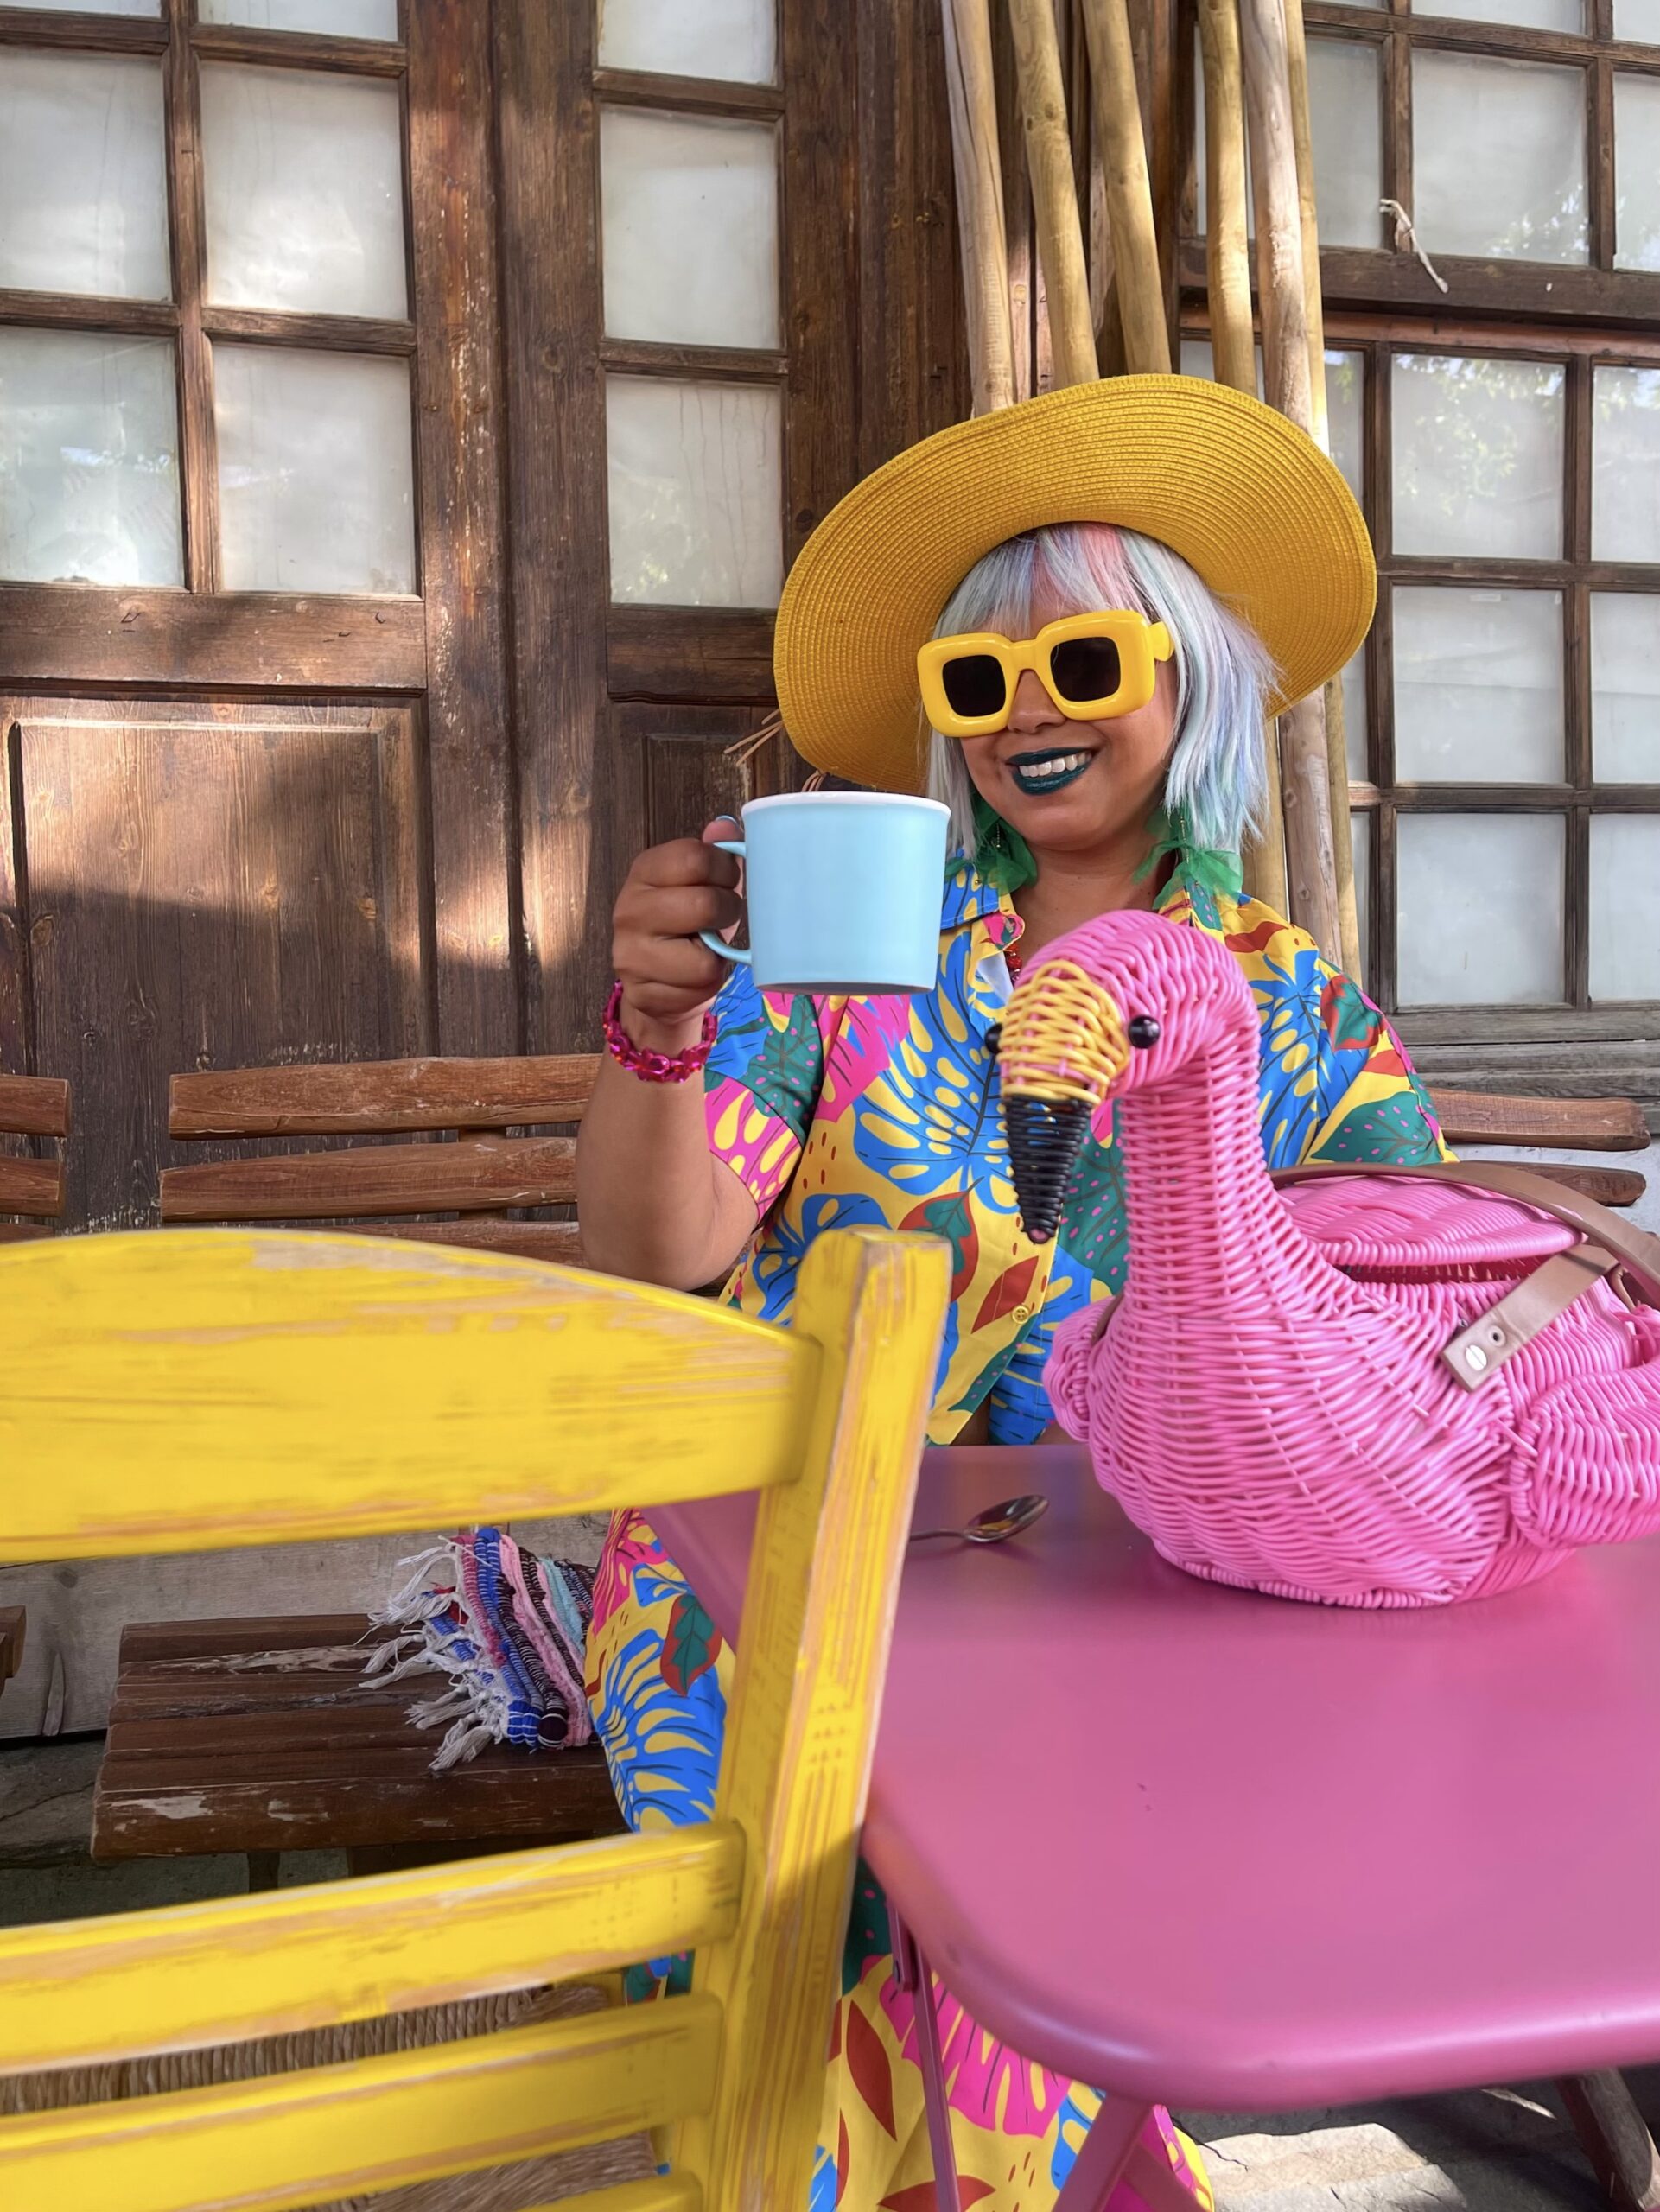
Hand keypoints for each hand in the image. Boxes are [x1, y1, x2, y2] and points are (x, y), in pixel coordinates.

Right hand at [611, 817, 742, 1050]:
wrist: (663, 985)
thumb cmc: (691, 927)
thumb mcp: (704, 884)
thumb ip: (714, 854)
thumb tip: (725, 827)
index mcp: (645, 870)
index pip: (695, 856)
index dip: (725, 870)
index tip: (727, 882)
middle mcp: (628, 908)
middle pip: (704, 904)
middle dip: (727, 912)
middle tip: (721, 919)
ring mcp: (630, 953)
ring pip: (705, 955)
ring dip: (719, 954)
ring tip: (707, 949)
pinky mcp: (641, 992)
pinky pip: (699, 986)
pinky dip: (708, 983)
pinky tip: (695, 976)